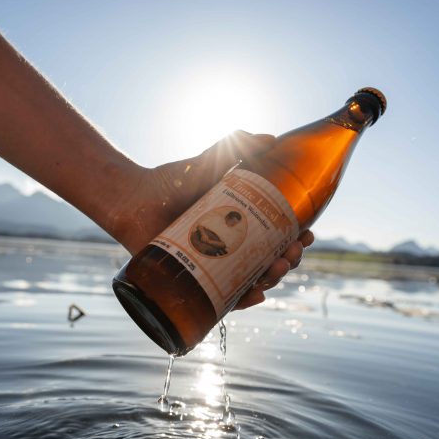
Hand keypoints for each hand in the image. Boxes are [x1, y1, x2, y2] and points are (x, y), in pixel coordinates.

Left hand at [108, 130, 314, 309]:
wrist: (132, 199)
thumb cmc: (168, 182)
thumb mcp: (206, 163)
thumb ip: (235, 146)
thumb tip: (271, 138)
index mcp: (240, 224)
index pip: (277, 236)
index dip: (296, 237)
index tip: (306, 233)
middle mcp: (230, 248)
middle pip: (270, 261)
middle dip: (288, 260)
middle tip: (292, 251)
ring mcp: (213, 267)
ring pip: (252, 281)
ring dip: (272, 279)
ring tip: (276, 268)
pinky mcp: (194, 282)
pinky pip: (223, 299)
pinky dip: (242, 300)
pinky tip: (255, 294)